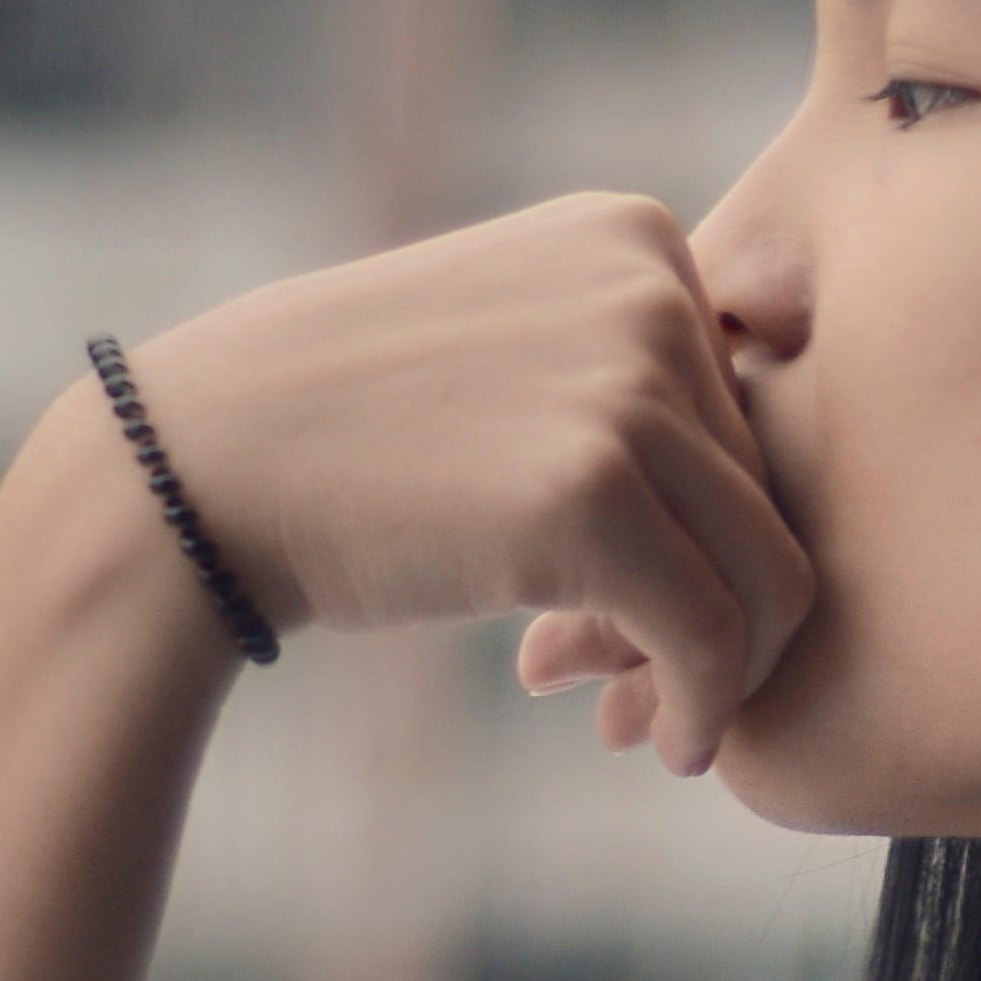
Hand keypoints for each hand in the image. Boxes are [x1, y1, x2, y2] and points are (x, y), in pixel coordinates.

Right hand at [118, 196, 811, 777]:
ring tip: (655, 724)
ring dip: (727, 670)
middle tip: (648, 694)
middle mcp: (651, 290)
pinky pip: (716, 632)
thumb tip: (780, 521)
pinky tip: (665, 743)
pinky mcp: (596, 493)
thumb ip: (634, 387)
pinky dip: (706, 705)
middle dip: (725, 609)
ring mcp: (627, 385)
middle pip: (772, 491)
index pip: (752, 412)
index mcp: (635, 238)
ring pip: (771, 569)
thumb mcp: (510, 350)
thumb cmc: (348, 435)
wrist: (200, 468)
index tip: (654, 608)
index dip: (717, 528)